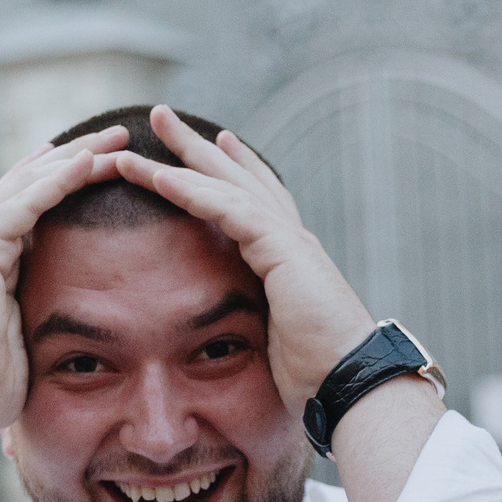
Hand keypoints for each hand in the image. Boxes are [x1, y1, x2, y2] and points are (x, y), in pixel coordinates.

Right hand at [0, 128, 129, 439]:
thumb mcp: (27, 340)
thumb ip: (44, 315)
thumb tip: (77, 329)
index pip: (35, 205)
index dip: (68, 179)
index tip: (104, 162)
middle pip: (33, 182)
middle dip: (77, 155)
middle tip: (119, 136)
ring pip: (29, 183)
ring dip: (74, 157)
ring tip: (114, 140)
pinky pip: (22, 205)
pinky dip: (55, 182)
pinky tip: (86, 162)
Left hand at [107, 106, 380, 412]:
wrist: (349, 385)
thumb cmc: (315, 378)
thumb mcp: (273, 341)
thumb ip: (256, 322)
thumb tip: (231, 338)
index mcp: (289, 260)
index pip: (254, 203)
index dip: (231, 171)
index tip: (211, 145)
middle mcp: (291, 240)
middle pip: (237, 178)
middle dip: (199, 146)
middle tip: (163, 116)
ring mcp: (288, 241)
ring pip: (226, 184)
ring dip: (184, 155)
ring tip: (152, 123)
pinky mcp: (282, 249)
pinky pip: (228, 208)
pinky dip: (192, 189)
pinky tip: (160, 175)